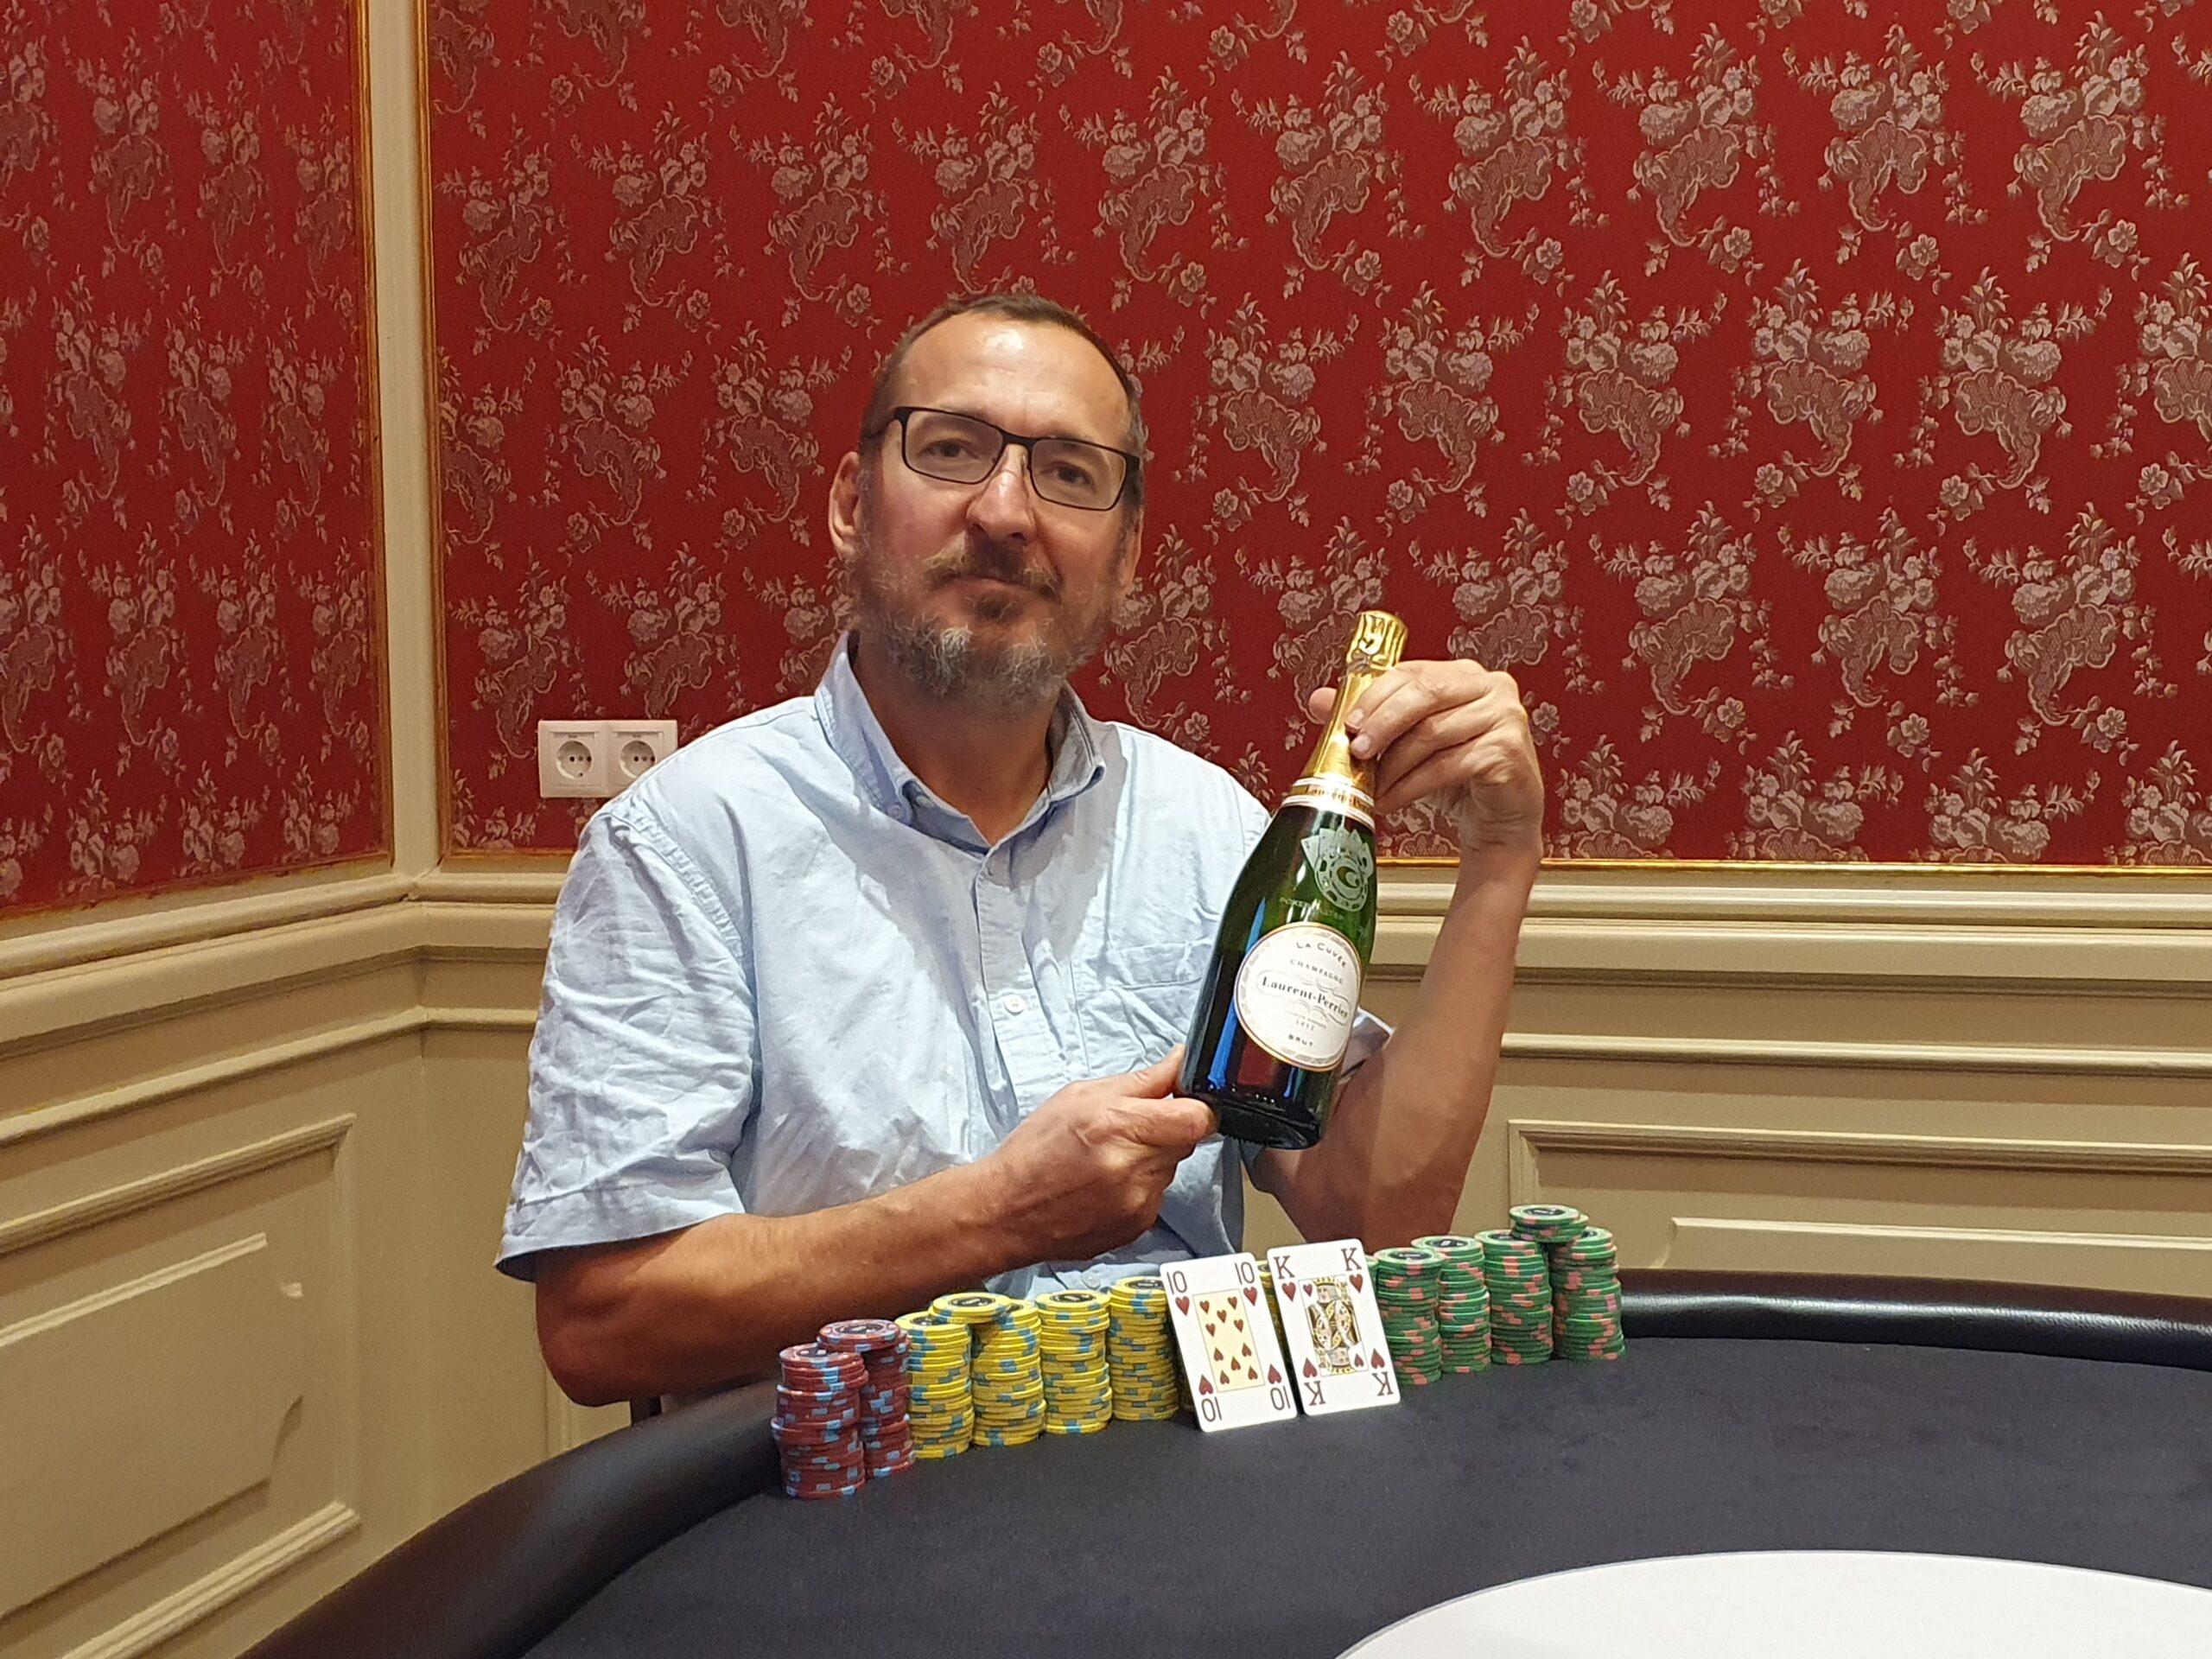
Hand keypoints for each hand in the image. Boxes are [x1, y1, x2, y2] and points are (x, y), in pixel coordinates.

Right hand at [980, 1049, 1216, 1262]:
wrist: (1006, 1211)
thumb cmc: (1035, 1150)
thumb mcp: (1080, 1097)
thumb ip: (1141, 1081)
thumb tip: (1179, 1062)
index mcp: (1120, 1127)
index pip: (1197, 1119)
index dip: (1197, 1107)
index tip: (1183, 1104)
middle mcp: (1134, 1169)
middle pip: (1186, 1142)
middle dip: (1166, 1130)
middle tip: (1129, 1130)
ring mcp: (1138, 1204)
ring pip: (1170, 1169)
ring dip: (1151, 1160)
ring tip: (1108, 1160)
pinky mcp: (1137, 1228)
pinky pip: (1156, 1197)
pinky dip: (1139, 1187)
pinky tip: (1105, 1185)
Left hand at [1308, 658, 1544, 864]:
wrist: (1500, 819)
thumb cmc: (1458, 776)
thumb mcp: (1409, 744)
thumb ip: (1372, 719)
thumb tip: (1319, 700)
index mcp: (1464, 675)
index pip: (1411, 672)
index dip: (1375, 695)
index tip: (1348, 723)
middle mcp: (1491, 687)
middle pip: (1425, 694)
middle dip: (1383, 723)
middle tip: (1356, 750)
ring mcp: (1505, 717)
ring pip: (1433, 733)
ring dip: (1393, 764)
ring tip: (1369, 786)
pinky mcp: (1508, 752)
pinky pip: (1448, 765)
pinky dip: (1411, 786)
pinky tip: (1390, 801)